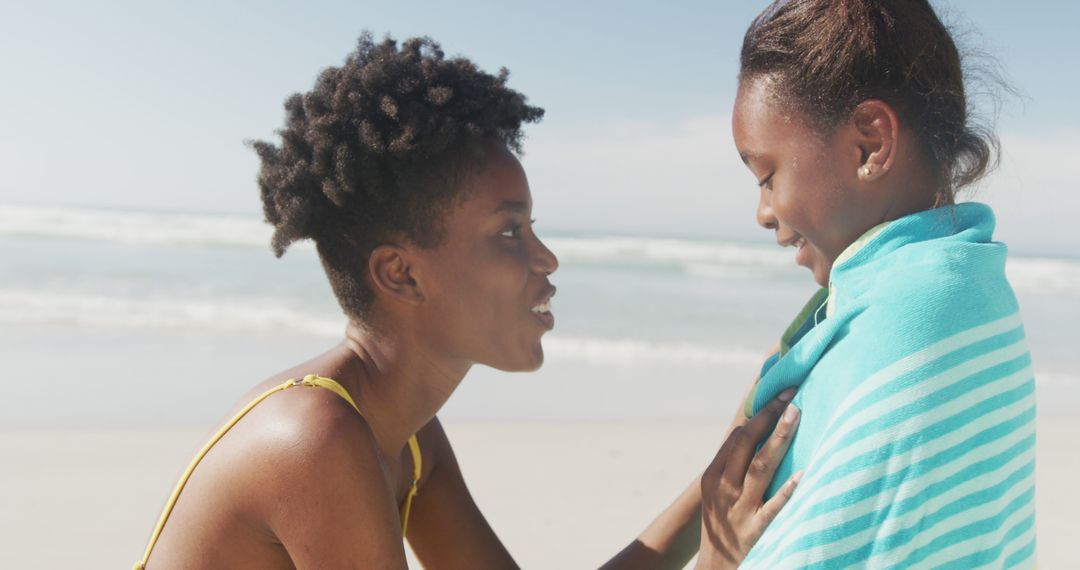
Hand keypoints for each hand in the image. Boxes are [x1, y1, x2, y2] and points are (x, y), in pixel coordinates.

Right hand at [696, 389, 801, 568]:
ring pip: (760, 467)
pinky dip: (787, 490)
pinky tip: (803, 474)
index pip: (736, 438)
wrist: (714, 569)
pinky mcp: (755, 531)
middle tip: (790, 393)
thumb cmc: (722, 527)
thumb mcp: (717, 495)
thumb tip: (754, 435)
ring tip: (796, 414)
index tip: (777, 393)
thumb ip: (733, 468)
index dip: (757, 413)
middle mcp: (723, 489)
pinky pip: (773, 508)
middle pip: (746, 444)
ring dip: (780, 438)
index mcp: (713, 477)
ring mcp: (739, 509)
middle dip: (768, 415)